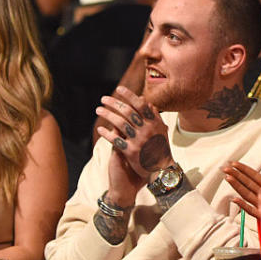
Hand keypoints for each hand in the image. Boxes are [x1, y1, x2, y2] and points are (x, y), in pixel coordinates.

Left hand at [95, 86, 172, 204]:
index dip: (130, 95)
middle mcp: (147, 130)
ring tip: (99, 109)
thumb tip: (147, 102)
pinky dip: (106, 133)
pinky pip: (115, 139)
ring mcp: (139, 141)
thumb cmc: (160, 149)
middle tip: (104, 98)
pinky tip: (100, 128)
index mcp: (155, 124)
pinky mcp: (131, 151)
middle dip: (114, 103)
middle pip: (128, 111)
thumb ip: (154, 117)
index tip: (119, 88)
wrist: (161, 170)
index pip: (141, 104)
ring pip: (119, 123)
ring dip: (107, 114)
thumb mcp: (161, 132)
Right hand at [222, 161, 260, 218]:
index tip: (234, 162)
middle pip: (247, 183)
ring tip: (227, 177)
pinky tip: (235, 199)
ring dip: (237, 186)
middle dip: (236, 175)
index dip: (244, 169)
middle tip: (225, 167)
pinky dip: (243, 205)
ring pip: (246, 194)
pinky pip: (252, 210)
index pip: (254, 176)